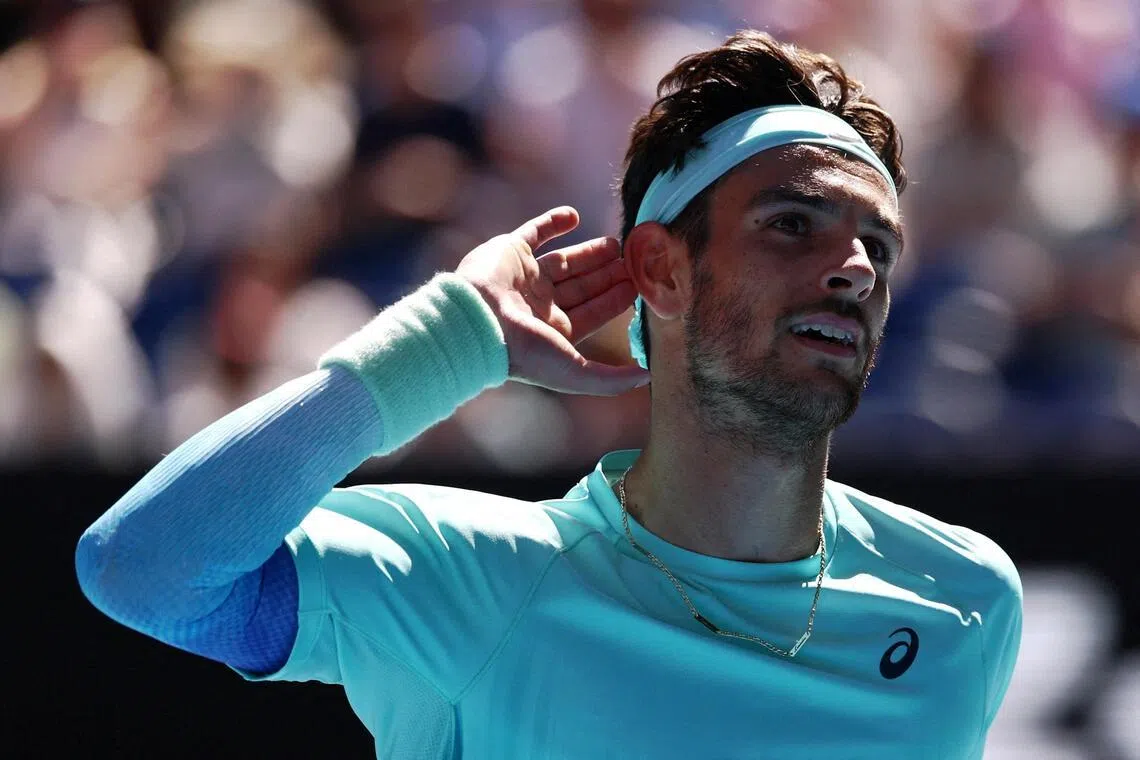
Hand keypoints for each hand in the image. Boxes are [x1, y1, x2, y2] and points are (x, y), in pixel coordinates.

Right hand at [456, 207, 650, 394]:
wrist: (479, 320)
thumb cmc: (525, 350)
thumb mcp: (576, 372)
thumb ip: (611, 379)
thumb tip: (649, 375)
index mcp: (553, 331)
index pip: (592, 313)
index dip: (614, 300)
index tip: (637, 286)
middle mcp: (539, 304)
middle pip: (582, 285)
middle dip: (606, 274)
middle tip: (632, 261)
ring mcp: (524, 276)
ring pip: (563, 260)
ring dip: (589, 252)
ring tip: (616, 243)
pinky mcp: (510, 251)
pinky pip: (534, 231)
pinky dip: (553, 222)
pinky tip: (574, 216)